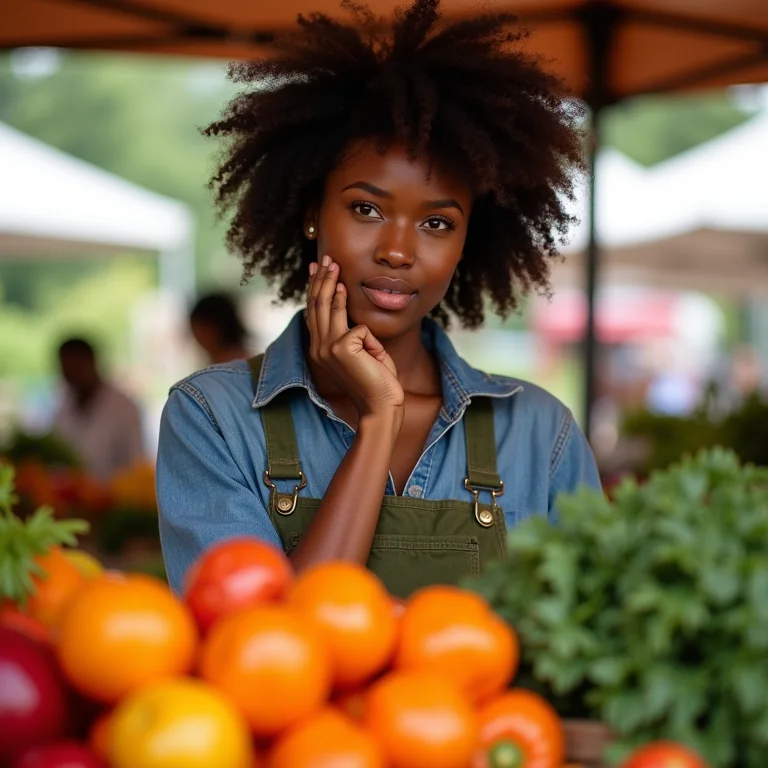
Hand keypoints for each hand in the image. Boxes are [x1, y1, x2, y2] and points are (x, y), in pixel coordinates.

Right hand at [306, 255, 404, 419]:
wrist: (381, 406)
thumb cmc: (376, 380)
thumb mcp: (361, 351)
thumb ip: (351, 332)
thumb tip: (345, 301)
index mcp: (319, 350)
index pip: (314, 312)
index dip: (315, 288)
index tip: (317, 268)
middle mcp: (318, 349)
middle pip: (318, 305)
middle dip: (322, 279)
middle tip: (327, 258)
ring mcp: (327, 349)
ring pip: (330, 307)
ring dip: (332, 283)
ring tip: (336, 266)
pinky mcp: (341, 349)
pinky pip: (360, 329)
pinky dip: (371, 341)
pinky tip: (372, 356)